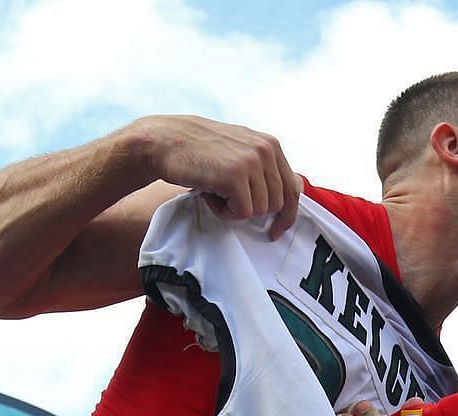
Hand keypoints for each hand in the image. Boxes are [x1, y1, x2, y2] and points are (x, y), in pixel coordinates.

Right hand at [130, 115, 299, 238]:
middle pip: (276, 204)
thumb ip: (264, 169)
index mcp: (271, 145)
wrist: (164, 141)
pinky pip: (242, 213)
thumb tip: (288, 197)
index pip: (293, 188)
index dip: (287, 215)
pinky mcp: (234, 176)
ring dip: (235, 210)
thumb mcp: (240, 151)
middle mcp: (265, 150)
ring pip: (259, 210)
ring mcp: (251, 162)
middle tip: (227, 198)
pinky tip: (209, 194)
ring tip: (215, 191)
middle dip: (252, 210)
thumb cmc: (201, 152)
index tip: (276, 230)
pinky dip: (224, 212)